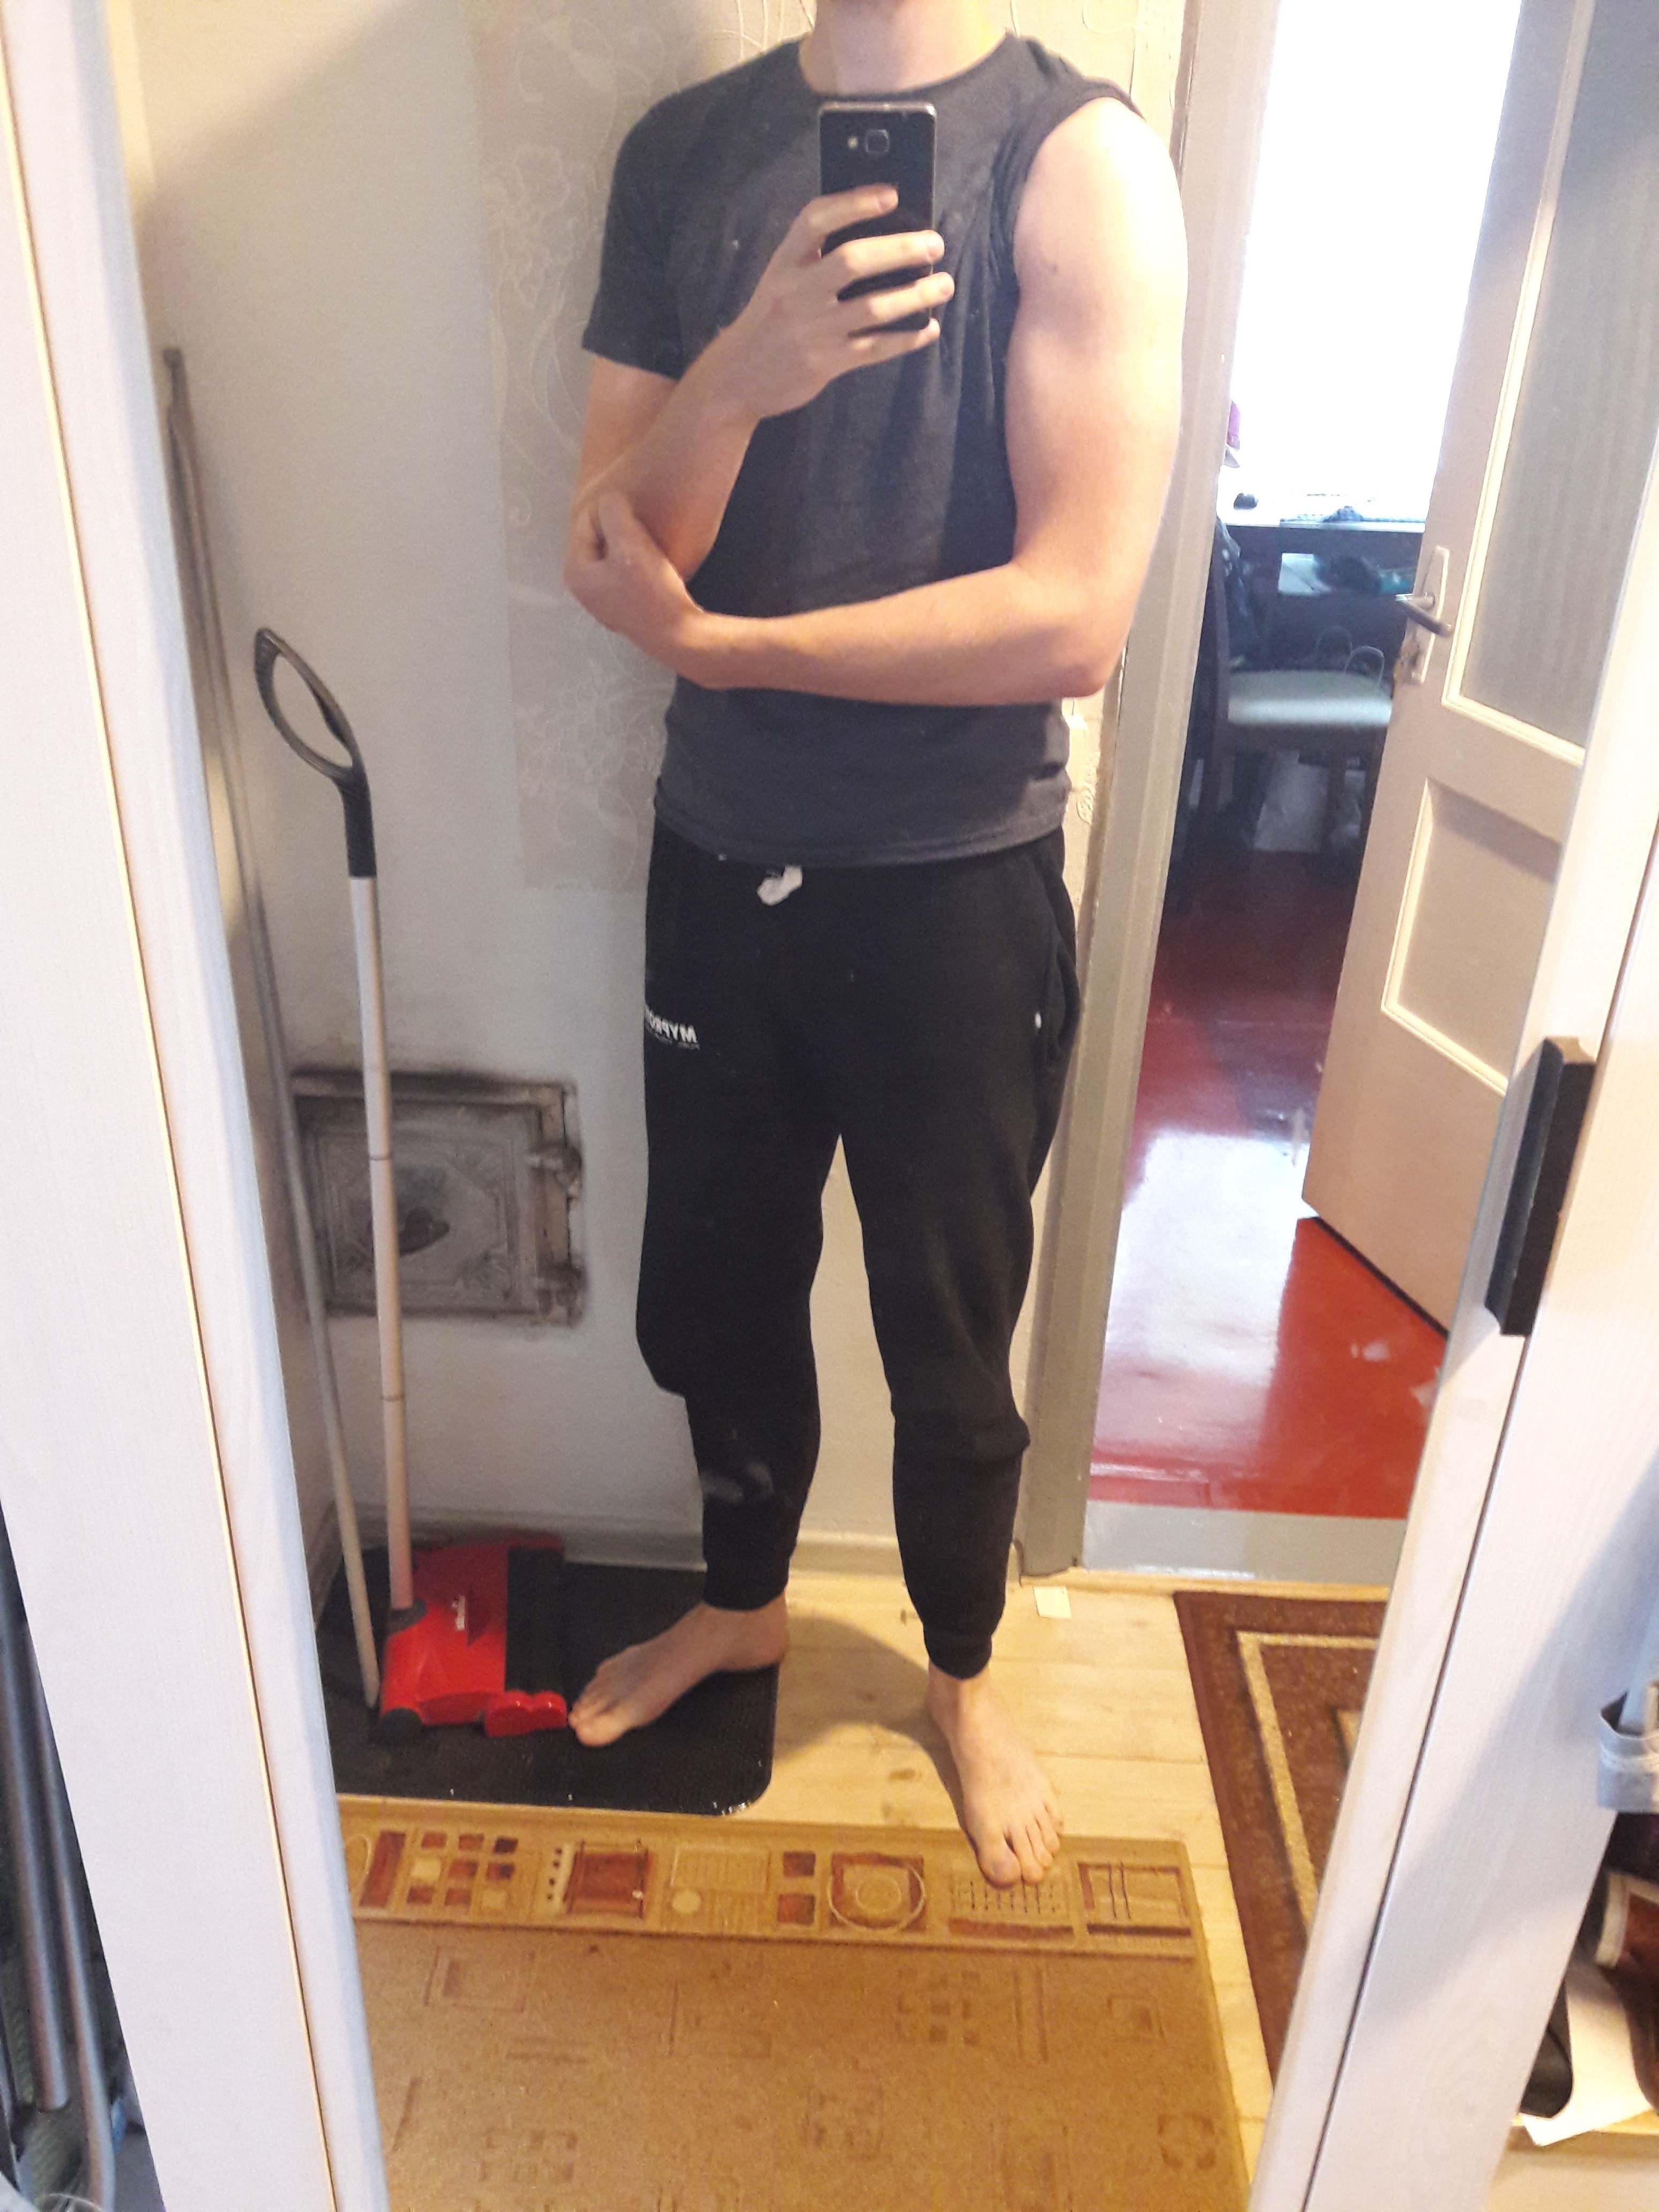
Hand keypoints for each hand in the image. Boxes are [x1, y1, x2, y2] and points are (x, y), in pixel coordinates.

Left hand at [565, 490, 707, 672]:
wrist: (679, 635)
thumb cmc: (653, 591)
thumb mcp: (630, 543)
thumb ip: (613, 512)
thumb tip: (608, 499)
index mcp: (575, 571)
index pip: (587, 521)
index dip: (614, 514)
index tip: (638, 523)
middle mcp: (582, 586)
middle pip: (597, 537)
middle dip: (620, 529)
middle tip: (645, 533)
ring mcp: (601, 597)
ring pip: (612, 551)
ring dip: (630, 543)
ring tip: (651, 549)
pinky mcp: (621, 603)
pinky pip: (623, 568)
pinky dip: (635, 560)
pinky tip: (653, 565)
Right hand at [714, 186, 953, 419]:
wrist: (738, 377)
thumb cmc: (770, 318)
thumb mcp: (781, 278)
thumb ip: (816, 257)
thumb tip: (879, 231)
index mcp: (785, 262)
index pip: (816, 220)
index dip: (854, 202)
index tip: (891, 194)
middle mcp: (797, 292)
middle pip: (854, 261)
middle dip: (901, 250)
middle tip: (934, 244)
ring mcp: (813, 330)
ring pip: (874, 307)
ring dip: (916, 295)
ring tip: (944, 284)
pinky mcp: (826, 364)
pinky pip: (876, 348)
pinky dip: (907, 338)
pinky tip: (929, 328)